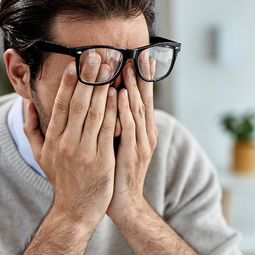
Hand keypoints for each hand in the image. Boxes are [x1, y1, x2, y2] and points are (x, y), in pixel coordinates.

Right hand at [24, 57, 117, 226]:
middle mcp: (66, 144)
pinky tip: (119, 93)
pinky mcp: (102, 160)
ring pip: (95, 113)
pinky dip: (114, 110)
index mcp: (52, 140)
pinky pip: (109, 130)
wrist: (75, 210)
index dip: (68, 83)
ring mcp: (85, 152)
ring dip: (103, 88)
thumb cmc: (60, 180)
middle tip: (97, 55)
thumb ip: (31, 128)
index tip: (75, 64)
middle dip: (88, 77)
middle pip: (78, 104)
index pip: (61, 106)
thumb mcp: (39, 155)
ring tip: (110, 67)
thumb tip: (27, 104)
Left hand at [107, 56, 157, 220]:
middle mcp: (146, 134)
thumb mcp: (119, 143)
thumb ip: (117, 122)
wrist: (123, 202)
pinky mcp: (132, 154)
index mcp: (142, 130)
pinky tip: (119, 94)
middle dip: (141, 75)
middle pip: (144, 99)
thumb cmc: (116, 171)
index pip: (142, 98)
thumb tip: (108, 100)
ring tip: (128, 65)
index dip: (141, 77)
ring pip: (137, 109)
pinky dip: (124, 110)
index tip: (138, 55)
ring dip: (132, 86)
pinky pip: (128, 128)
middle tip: (137, 52)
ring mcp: (141, 144)